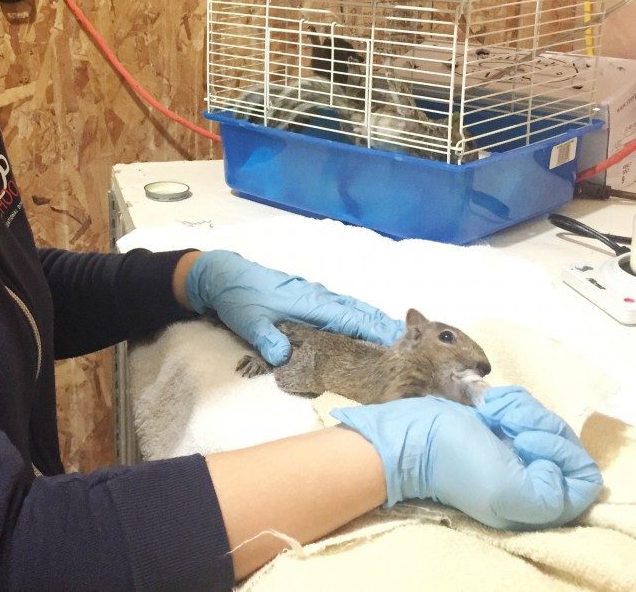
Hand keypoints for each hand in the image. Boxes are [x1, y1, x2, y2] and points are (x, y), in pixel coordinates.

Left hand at [184, 250, 403, 364]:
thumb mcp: (250, 322)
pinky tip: (360, 328)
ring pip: (351, 308)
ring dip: (372, 321)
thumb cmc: (239, 298)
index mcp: (311, 303)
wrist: (224, 276)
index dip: (375, 331)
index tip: (400, 342)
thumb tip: (285, 358)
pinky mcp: (307, 299)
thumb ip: (267, 340)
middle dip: (383, 326)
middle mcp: (319, 298)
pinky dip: (357, 316)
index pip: (351, 319)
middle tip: (411, 344)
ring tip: (395, 338)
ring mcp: (314, 296)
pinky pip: (340, 308)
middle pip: (359, 312)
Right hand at [331, 394, 602, 530]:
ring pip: (548, 424)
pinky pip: (527, 410)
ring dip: (523, 410)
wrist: (414, 436)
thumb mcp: (507, 492)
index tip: (526, 443)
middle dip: (539, 425)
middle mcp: (533, 480)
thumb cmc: (459, 462)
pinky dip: (511, 401)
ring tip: (493, 411)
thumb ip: (550, 495)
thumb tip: (557, 469)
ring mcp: (518, 454)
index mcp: (540, 505)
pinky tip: (489, 405)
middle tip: (505, 421)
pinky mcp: (503, 430)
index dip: (563, 457)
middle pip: (568, 447)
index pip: (585, 480)